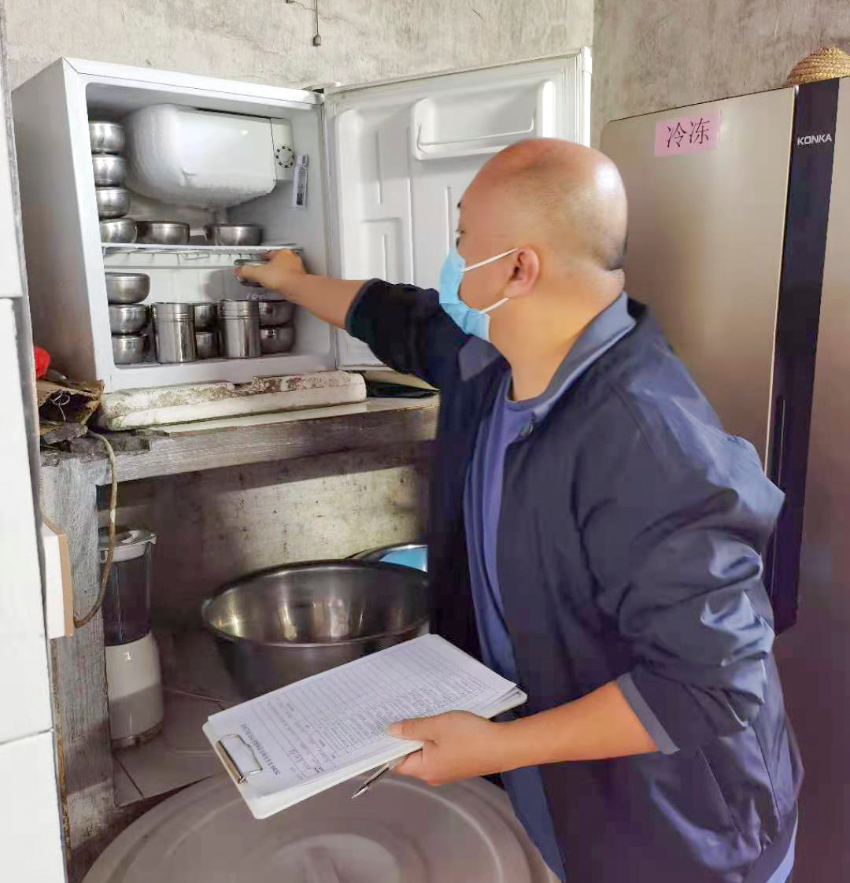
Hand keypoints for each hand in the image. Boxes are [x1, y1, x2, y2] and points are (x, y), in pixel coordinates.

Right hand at [236, 249, 305, 293]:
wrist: (297, 289)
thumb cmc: (281, 277)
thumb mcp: (259, 273)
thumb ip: (247, 271)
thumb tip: (239, 270)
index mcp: (282, 253)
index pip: (270, 253)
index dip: (263, 257)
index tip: (260, 260)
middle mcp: (292, 259)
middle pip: (280, 260)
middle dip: (273, 264)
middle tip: (266, 269)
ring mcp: (298, 269)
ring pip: (287, 268)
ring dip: (281, 272)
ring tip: (274, 278)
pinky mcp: (301, 279)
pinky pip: (292, 278)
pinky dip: (287, 280)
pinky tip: (282, 285)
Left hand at [388, 712, 511, 785]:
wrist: (504, 746)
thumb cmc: (470, 736)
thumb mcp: (437, 726)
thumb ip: (412, 728)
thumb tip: (391, 731)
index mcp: (424, 769)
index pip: (395, 762)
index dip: (387, 746)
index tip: (381, 728)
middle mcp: (434, 775)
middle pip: (410, 757)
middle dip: (405, 737)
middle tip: (399, 716)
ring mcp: (448, 771)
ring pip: (426, 753)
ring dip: (422, 736)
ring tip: (419, 716)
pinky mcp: (459, 764)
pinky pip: (440, 752)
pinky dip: (436, 739)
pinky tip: (439, 724)